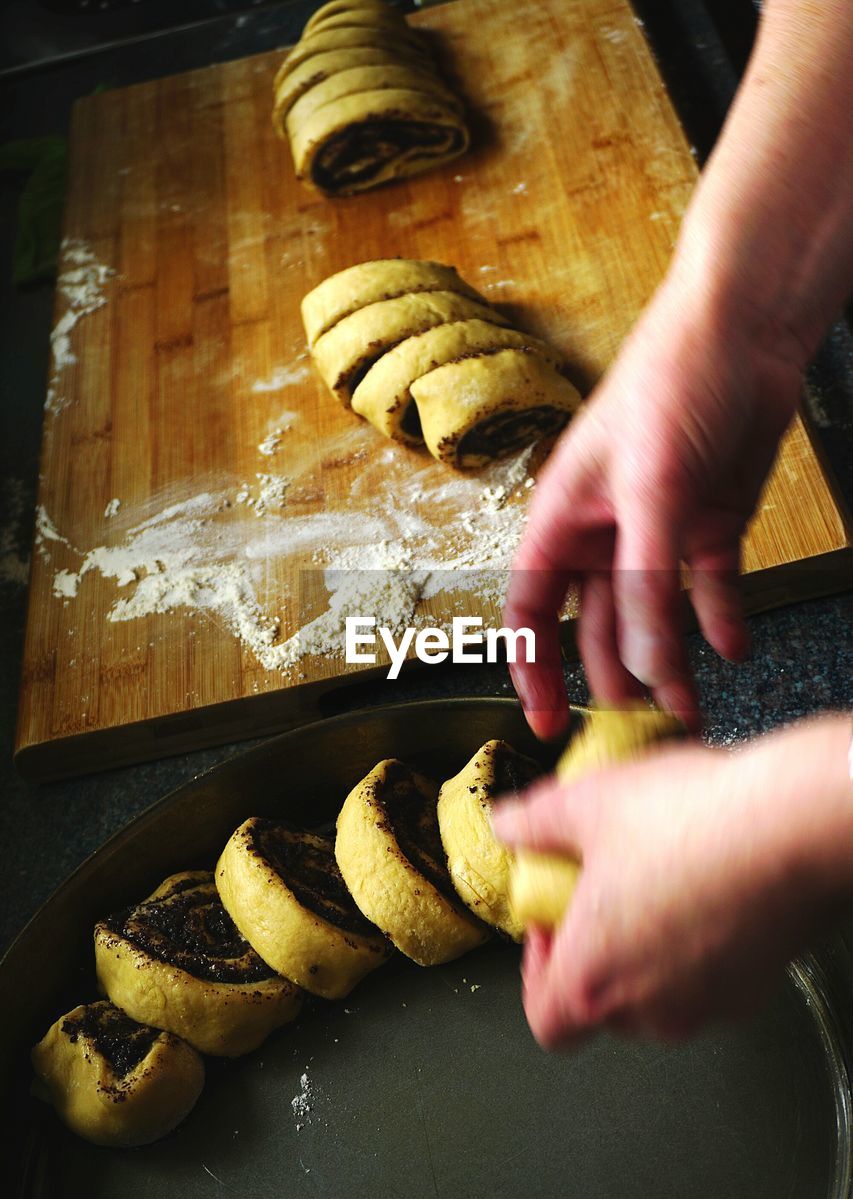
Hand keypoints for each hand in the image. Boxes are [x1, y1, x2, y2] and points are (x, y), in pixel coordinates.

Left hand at [492, 716, 852, 1046]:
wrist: (792, 822)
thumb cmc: (690, 819)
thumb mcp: (584, 804)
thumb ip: (531, 821)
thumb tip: (507, 823)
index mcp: (594, 978)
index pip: (546, 1024)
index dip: (536, 976)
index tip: (549, 926)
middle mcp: (652, 1010)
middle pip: (603, 1011)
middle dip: (594, 955)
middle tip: (601, 896)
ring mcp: (710, 1005)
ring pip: (659, 1000)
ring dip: (647, 955)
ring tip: (654, 885)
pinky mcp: (756, 987)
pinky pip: (711, 983)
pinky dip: (698, 950)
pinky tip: (704, 888)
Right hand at [504, 263, 802, 735]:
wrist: (745, 331)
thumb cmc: (672, 384)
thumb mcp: (653, 492)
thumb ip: (646, 583)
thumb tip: (644, 667)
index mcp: (563, 519)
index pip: (531, 610)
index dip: (532, 667)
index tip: (546, 721)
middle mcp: (605, 532)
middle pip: (597, 625)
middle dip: (614, 675)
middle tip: (639, 724)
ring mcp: (659, 532)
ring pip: (654, 617)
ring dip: (671, 661)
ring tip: (692, 707)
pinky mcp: (710, 524)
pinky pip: (709, 589)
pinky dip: (720, 621)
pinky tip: (733, 648)